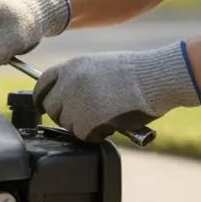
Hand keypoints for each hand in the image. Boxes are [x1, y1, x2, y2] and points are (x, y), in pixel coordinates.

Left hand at [34, 42, 200, 142]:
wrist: (158, 78)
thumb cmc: (137, 73)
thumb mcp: (100, 65)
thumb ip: (77, 79)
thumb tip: (62, 95)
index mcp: (72, 67)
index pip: (42, 84)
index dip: (43, 97)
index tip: (44, 105)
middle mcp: (69, 84)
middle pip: (52, 108)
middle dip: (66, 114)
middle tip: (86, 115)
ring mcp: (77, 103)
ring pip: (68, 124)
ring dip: (84, 125)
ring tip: (107, 113)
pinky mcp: (88, 121)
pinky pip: (84, 135)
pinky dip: (97, 134)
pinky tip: (112, 123)